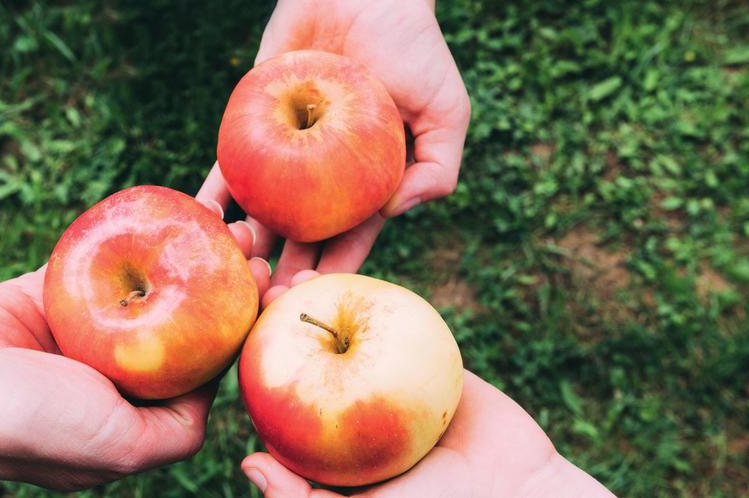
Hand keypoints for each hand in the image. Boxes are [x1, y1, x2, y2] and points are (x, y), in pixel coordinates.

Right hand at [0, 210, 268, 495]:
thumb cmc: (25, 424)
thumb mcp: (119, 448)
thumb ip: (176, 432)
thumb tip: (216, 399)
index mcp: (136, 412)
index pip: (208, 366)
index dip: (247, 326)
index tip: (276, 286)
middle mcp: (117, 371)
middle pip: (188, 317)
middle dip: (227, 281)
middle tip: (260, 243)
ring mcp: (87, 328)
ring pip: (153, 280)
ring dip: (192, 249)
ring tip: (234, 216)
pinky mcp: (56, 290)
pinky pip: (105, 254)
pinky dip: (137, 230)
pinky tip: (175, 205)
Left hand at [200, 0, 469, 304]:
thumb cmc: (412, 46)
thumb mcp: (446, 109)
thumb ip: (437, 167)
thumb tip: (393, 214)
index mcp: (368, 184)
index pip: (349, 240)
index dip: (332, 273)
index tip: (311, 301)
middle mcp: (324, 179)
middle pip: (299, 238)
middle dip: (281, 274)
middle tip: (261, 304)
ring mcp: (286, 156)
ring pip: (261, 212)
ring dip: (245, 244)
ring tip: (234, 264)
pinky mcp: (253, 126)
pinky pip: (230, 168)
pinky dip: (213, 194)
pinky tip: (199, 219)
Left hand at [239, 271, 613, 497]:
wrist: (520, 489)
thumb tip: (247, 461)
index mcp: (322, 446)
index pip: (273, 399)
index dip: (248, 363)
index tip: (228, 331)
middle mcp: (345, 408)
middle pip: (299, 355)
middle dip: (273, 320)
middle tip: (254, 286)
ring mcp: (379, 377)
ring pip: (339, 332)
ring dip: (312, 299)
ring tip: (290, 272)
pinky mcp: (415, 354)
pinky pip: (386, 321)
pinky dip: (365, 297)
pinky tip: (343, 273)